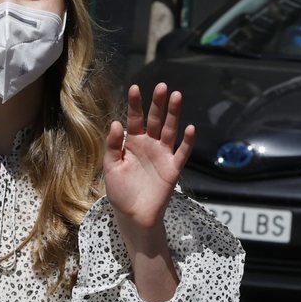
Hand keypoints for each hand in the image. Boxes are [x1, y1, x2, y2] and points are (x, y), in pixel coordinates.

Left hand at [104, 83, 194, 229]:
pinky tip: (190, 128)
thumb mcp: (110, 167)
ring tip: (177, 96)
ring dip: (174, 114)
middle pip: (155, 120)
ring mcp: (163, 155)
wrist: (133, 215)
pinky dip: (187, 141)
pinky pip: (182, 153)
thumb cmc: (120, 191)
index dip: (135, 105)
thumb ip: (113, 146)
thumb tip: (116, 123)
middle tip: (162, 86)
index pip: (134, 119)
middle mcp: (149, 145)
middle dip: (158, 103)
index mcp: (133, 143)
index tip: (135, 88)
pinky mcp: (173, 168)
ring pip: (170, 130)